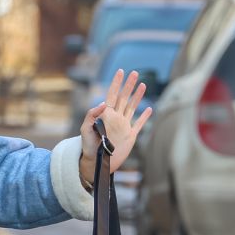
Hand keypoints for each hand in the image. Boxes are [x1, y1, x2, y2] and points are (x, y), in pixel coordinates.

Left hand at [78, 68, 152, 188]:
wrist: (97, 162)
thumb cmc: (88, 146)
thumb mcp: (85, 129)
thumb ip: (92, 115)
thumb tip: (104, 103)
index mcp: (106, 115)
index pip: (112, 95)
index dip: (116, 83)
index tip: (121, 71)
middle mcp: (116, 118)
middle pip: (124, 98)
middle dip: (129, 85)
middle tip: (135, 73)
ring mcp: (123, 126)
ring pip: (132, 107)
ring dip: (137, 96)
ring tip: (143, 85)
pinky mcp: (130, 136)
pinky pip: (138, 124)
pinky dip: (144, 117)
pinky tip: (149, 109)